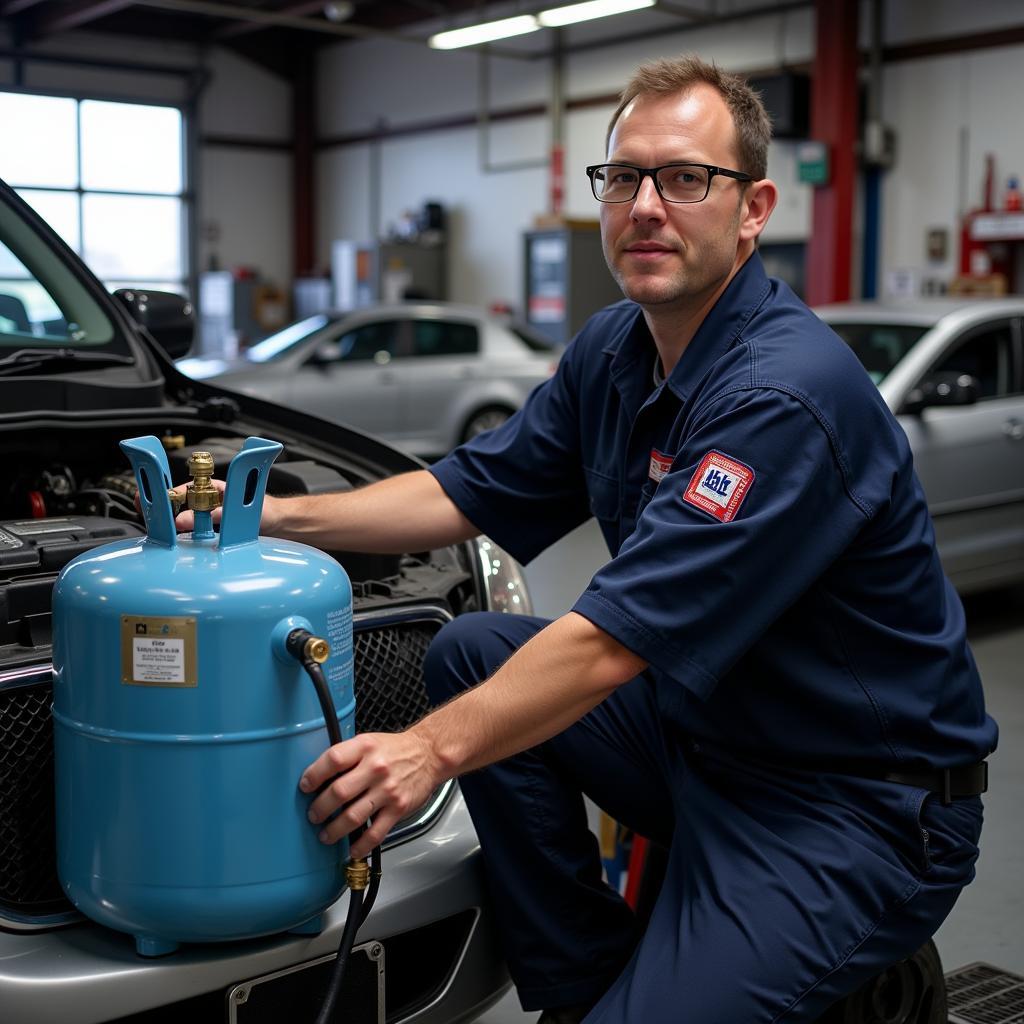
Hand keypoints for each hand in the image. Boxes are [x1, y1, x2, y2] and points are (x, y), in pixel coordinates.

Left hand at [300, 731, 444, 859]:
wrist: (429, 755)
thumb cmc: (396, 749)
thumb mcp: (369, 742)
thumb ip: (347, 757)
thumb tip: (318, 778)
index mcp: (365, 747)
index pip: (333, 760)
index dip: (314, 775)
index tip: (305, 786)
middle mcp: (376, 768)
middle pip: (338, 792)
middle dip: (319, 809)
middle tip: (313, 815)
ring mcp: (388, 790)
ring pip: (352, 816)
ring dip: (333, 830)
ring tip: (326, 834)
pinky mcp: (398, 808)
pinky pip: (375, 833)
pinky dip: (360, 846)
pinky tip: (352, 849)